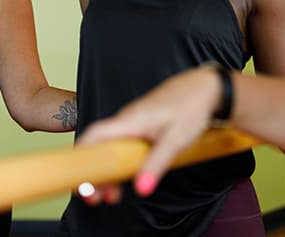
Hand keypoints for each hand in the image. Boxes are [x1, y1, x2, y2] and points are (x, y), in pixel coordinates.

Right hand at [76, 67, 220, 199]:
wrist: (203, 88)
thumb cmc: (190, 108)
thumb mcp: (176, 140)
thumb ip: (157, 163)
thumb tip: (141, 189)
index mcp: (130, 120)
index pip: (94, 135)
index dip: (82, 156)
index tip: (81, 181)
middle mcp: (126, 121)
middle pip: (97, 146)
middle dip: (92, 173)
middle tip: (95, 198)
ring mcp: (131, 123)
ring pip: (109, 148)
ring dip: (106, 171)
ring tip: (111, 196)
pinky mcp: (139, 127)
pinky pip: (120, 146)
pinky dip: (117, 164)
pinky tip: (124, 179)